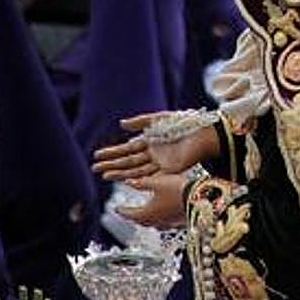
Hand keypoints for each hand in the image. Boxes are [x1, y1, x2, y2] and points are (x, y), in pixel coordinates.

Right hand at [92, 112, 218, 181]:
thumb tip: (121, 124)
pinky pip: (149, 176)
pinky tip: (124, 181)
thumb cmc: (184, 122)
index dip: (112, 153)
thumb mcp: (158, 118)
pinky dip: (136, 179)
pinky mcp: (168, 171)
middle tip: (95, 168)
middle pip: (128, 162)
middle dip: (111, 165)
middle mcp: (153, 154)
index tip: (97, 155)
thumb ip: (140, 121)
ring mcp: (160, 164)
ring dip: (119, 173)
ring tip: (104, 175)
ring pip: (135, 170)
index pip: (127, 149)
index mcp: (151, 141)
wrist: (204, 132)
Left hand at [115, 174, 187, 228]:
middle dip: (134, 217)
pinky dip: (161, 221)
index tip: (116, 209)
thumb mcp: (156, 182)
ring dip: (147, 220)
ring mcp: (169, 224)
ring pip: (153, 225)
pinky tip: (165, 217)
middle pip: (141, 222)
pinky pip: (166, 224)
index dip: (122, 211)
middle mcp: (156, 222)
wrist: (200, 198)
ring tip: (145, 216)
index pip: (130, 214)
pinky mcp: (179, 223)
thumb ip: (141, 183)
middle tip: (129, 213)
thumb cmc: (178, 190)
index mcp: (147, 213)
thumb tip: (128, 182)